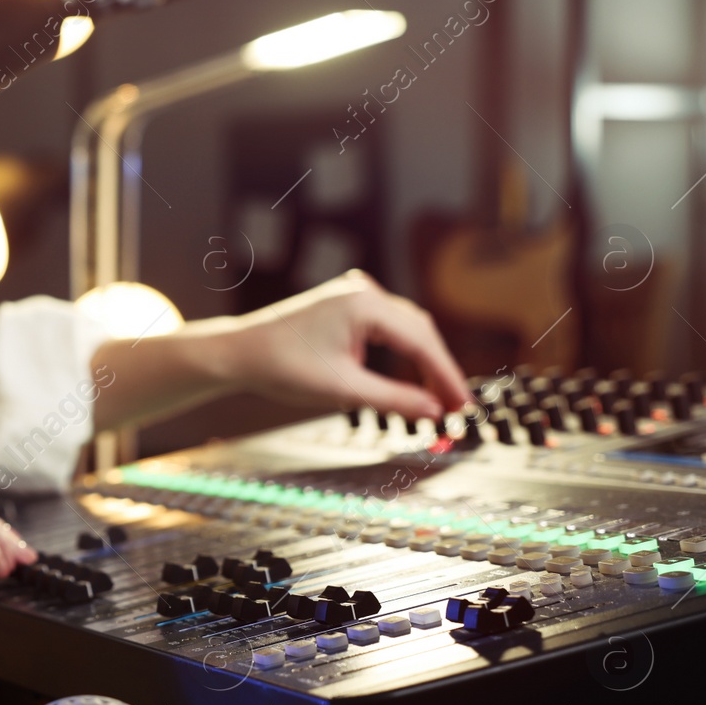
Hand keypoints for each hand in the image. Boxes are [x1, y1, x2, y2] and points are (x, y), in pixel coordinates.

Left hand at [208, 270, 470, 420]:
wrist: (241, 353)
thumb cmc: (283, 366)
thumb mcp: (343, 390)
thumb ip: (394, 400)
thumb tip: (434, 412)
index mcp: (366, 304)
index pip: (422, 341)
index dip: (446, 376)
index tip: (464, 405)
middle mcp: (364, 292)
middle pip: (419, 331)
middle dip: (438, 370)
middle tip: (456, 407)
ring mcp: (355, 295)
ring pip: (405, 328)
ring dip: (422, 360)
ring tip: (437, 397)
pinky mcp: (347, 305)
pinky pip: (387, 326)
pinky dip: (402, 350)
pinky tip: (412, 374)